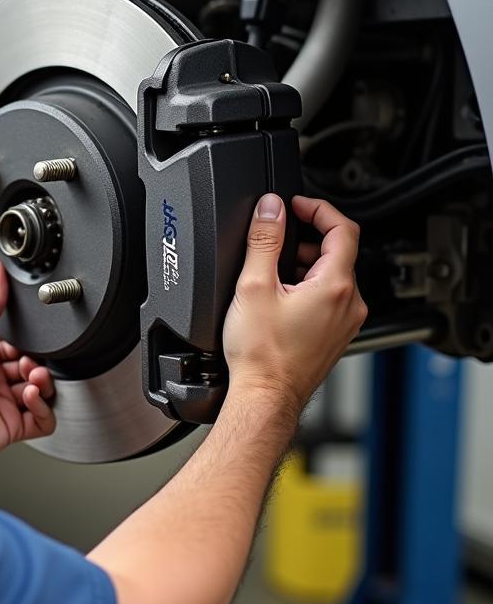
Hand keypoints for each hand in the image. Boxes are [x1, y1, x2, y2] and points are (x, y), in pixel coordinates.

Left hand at [0, 258, 55, 472]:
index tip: (29, 335)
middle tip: (29, 360)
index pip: (16, 338)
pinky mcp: (8, 425)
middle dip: (37, 359)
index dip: (26, 337)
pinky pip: (42, 419)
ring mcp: (0, 400)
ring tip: (33, 377)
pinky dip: (45, 407)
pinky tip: (31, 396)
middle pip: (31, 362)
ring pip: (40, 388)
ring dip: (43, 381)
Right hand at [222, 193, 367, 418]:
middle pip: (337, 252)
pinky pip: (329, 298)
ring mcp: (346, 322)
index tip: (296, 206)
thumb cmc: (261, 354)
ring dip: (304, 265)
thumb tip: (271, 208)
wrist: (265, 397)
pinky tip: (278, 300)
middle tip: (274, 240)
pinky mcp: (336, 335)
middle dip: (305, 239)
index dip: (318, 209)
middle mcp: (349, 304)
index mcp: (334, 286)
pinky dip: (307, 288)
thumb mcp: (253, 285)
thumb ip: (264, 240)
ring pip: (332, 276)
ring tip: (270, 275)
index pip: (343, 229)